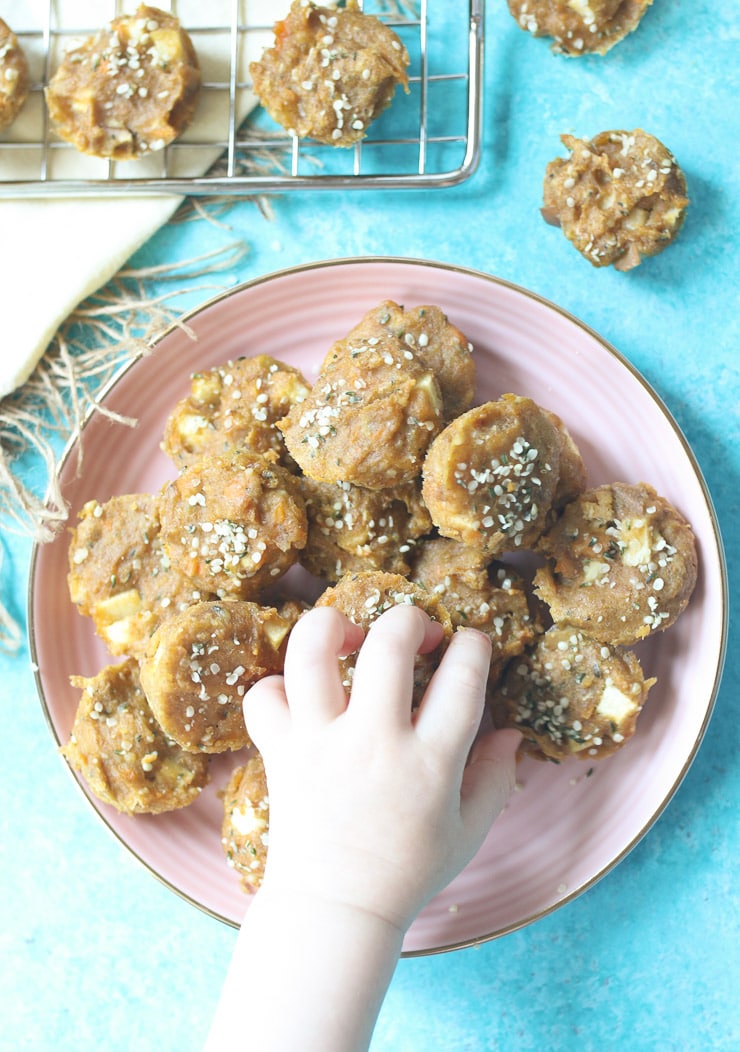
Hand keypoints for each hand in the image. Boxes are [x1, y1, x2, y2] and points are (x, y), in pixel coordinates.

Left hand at [244, 603, 519, 932]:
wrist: (335, 910)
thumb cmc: (406, 872)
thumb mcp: (468, 832)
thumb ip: (497, 779)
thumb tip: (510, 732)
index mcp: (428, 764)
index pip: (462, 679)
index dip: (473, 647)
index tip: (470, 644)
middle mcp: (373, 743)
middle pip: (388, 644)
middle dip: (408, 618)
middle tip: (414, 630)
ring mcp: (320, 743)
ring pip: (311, 651)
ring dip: (334, 625)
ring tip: (349, 635)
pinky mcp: (279, 752)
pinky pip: (264, 694)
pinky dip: (279, 684)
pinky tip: (304, 692)